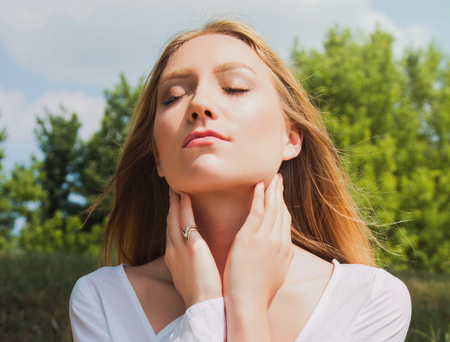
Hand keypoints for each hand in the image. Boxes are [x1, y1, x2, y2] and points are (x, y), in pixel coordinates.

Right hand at [164, 189, 221, 308]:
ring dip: (175, 203)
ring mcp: (179, 248)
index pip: (171, 234)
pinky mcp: (192, 246)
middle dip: (170, 208)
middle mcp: (172, 252)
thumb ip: (193, 266)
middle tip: (172, 192)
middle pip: (169, 224)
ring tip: (176, 189)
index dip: (172, 220)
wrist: (203, 305)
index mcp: (173, 260)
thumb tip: (198, 262)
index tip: (174, 209)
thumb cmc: (202, 295)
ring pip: (174, 219)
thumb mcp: (191, 278)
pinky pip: (185, 220)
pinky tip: (185, 195)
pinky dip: (184, 206)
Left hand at [223, 174, 293, 307]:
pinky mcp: (250, 238)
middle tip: (278, 179)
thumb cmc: (257, 292)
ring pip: (272, 208)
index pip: (286, 221)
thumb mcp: (275, 274)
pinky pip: (257, 211)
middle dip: (280, 194)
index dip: (283, 205)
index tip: (280, 195)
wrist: (248, 302)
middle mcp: (279, 242)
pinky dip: (259, 196)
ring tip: (271, 177)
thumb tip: (281, 253)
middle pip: (282, 211)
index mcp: (285, 250)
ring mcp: (266, 239)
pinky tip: (258, 185)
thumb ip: (278, 259)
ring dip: (272, 190)